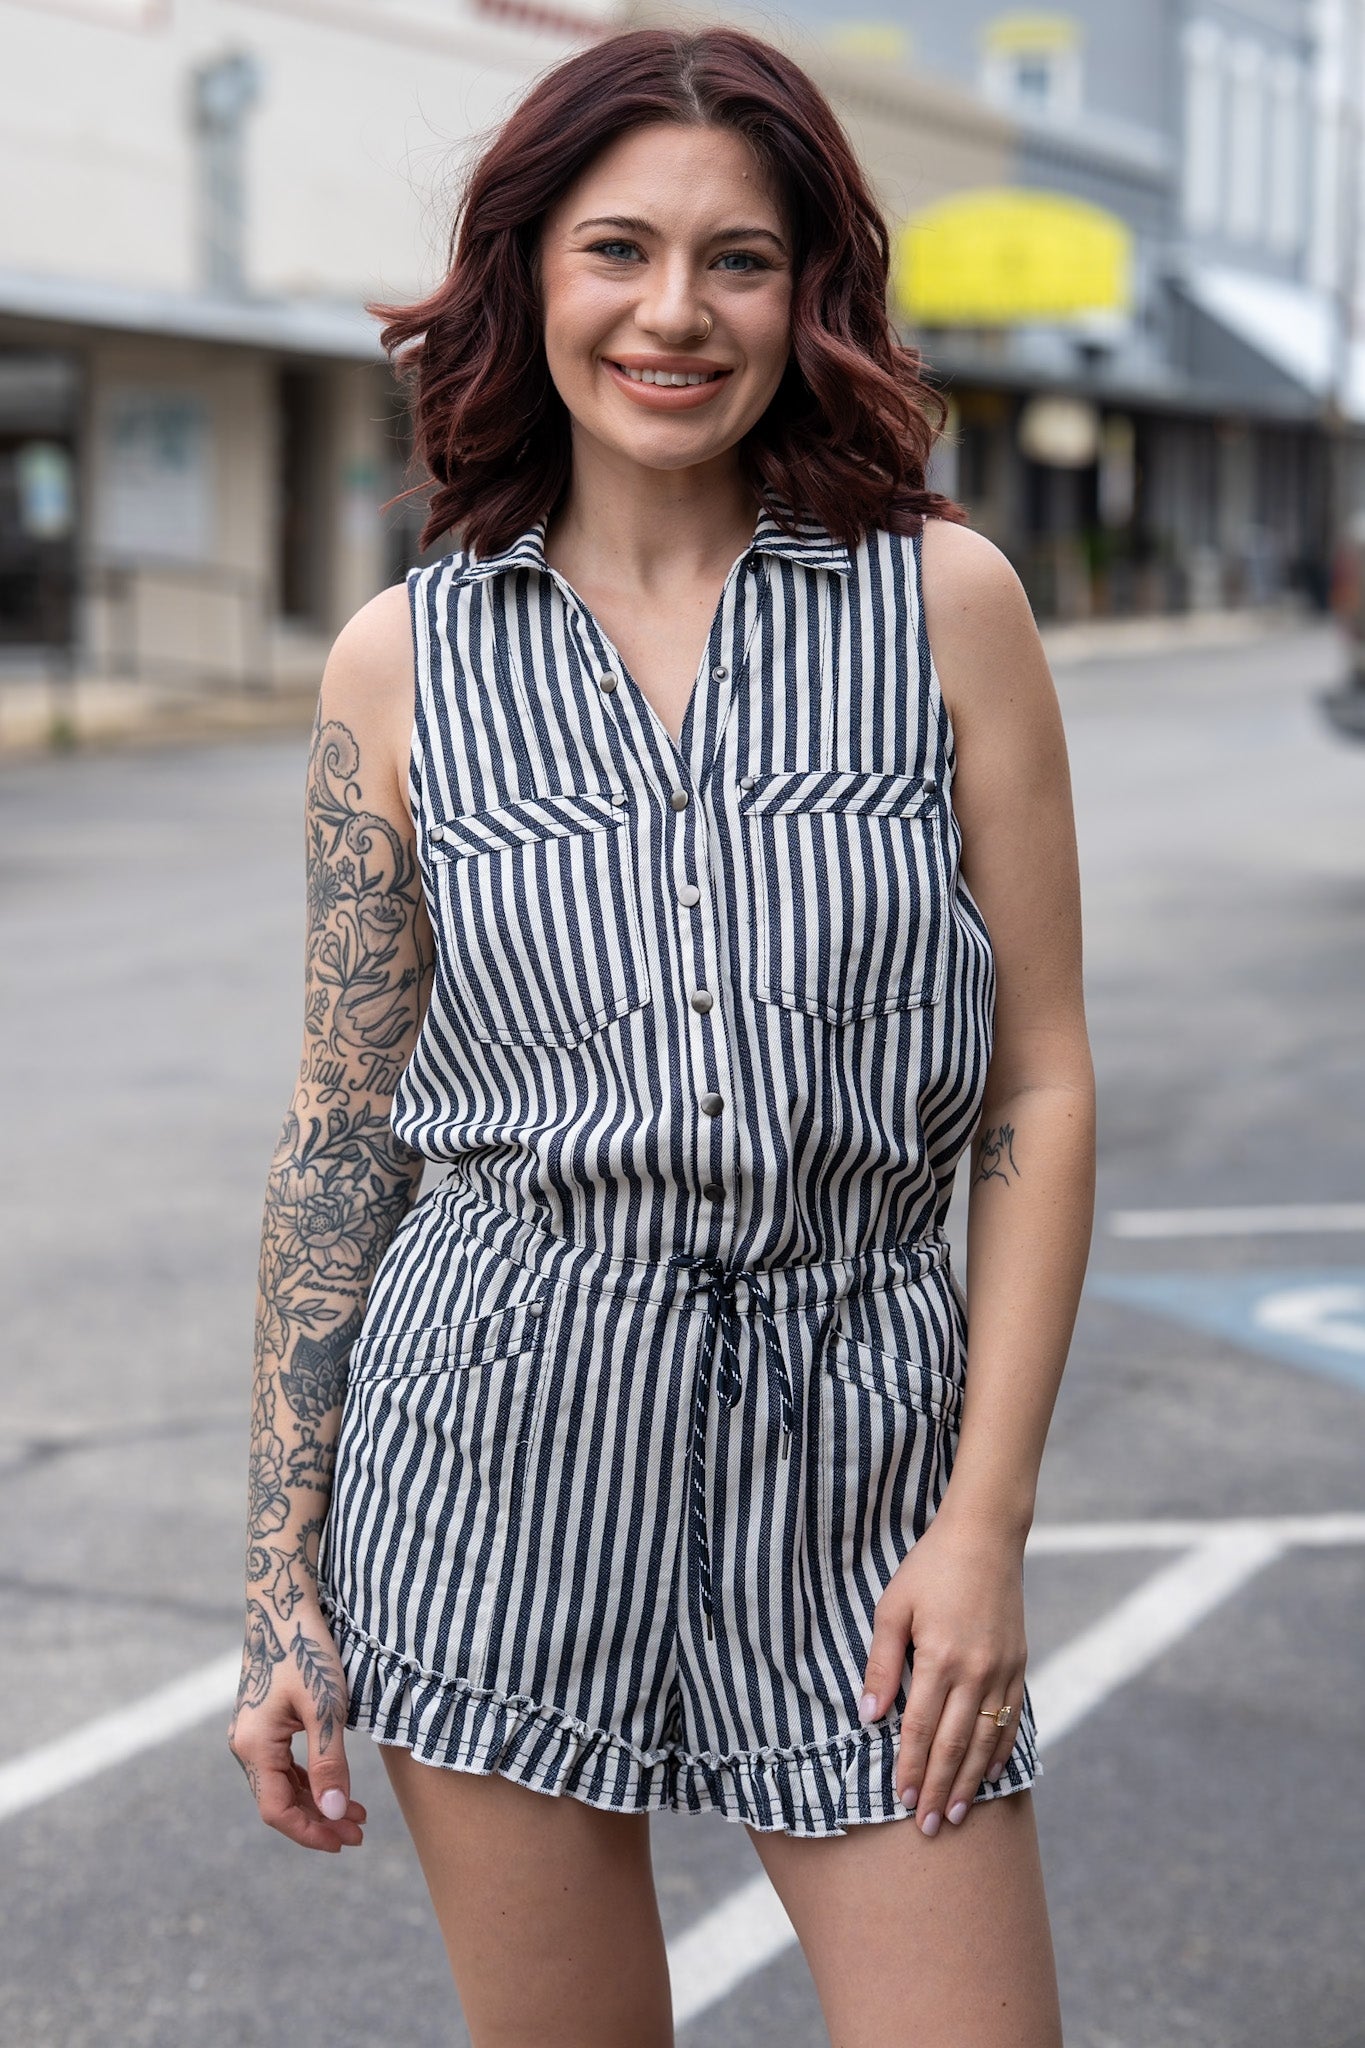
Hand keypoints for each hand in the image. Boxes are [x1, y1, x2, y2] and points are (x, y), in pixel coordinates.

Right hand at [227, 1595, 366, 1852]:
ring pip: (282, 1785)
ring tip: (356, 1814)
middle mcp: (244, 1746)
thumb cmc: (306, 1652)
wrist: (284, 1605)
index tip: (345, 1842)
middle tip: (359, 1832)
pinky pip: (282, 1765)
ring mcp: (251, 1734)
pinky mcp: (263, 1723)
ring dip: (316, 1801)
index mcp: (253, 1747)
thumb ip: (328, 1765)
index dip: (311, 1832)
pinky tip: (335, 1785)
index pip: (277, 1811)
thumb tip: (335, 1814)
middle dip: (319, 1820)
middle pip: (279, 1802)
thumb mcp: (326, 1710)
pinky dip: (309, 1780)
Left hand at [857, 1507, 1027, 1836]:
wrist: (985, 1538)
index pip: (923, 1728)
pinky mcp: (1018, 1666)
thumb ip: (882, 1662)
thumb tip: (869, 1714)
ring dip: (968, 1782)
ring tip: (953, 1815)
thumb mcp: (893, 1608)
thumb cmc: (929, 1569)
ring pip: (985, 1741)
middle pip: (955, 1745)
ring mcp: (1002, 1671)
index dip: (911, 1767)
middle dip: (937, 1788)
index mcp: (941, 1658)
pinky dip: (999, 1753)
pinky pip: (1010, 1722)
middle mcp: (976, 1672)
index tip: (900, 1799)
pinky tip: (987, 1775)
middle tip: (926, 1826)